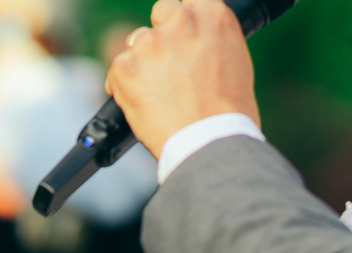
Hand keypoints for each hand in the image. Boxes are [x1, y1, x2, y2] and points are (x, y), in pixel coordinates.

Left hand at [105, 0, 258, 157]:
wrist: (209, 140)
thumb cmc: (228, 111)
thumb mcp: (234, 60)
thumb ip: (210, 41)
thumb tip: (196, 43)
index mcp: (213, 16)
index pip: (189, 2)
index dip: (184, 23)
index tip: (183, 39)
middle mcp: (180, 22)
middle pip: (161, 12)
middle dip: (162, 36)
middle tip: (168, 68)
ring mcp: (150, 43)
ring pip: (137, 43)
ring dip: (143, 63)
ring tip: (159, 95)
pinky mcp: (125, 67)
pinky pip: (117, 70)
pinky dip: (124, 86)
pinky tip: (143, 105)